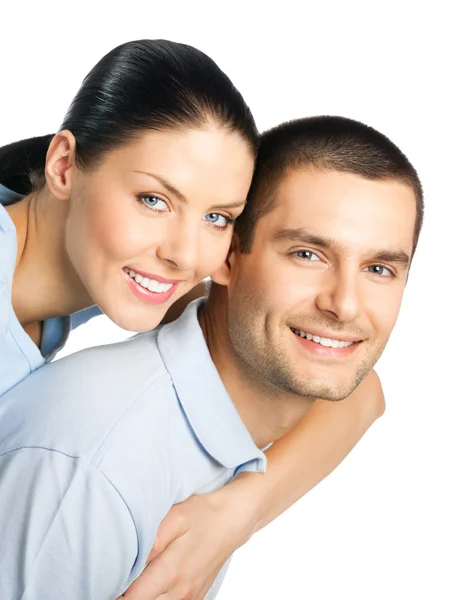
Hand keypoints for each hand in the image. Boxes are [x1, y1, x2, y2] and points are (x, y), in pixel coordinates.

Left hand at [117, 481, 258, 599]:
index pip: (130, 599)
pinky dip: (155, 598)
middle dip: (124, 595)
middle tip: (110, 579)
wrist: (233, 519)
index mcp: (171, 572)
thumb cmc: (202, 514)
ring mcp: (189, 598)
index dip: (113, 590)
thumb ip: (149, 542)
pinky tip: (148, 585)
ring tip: (129, 581)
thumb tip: (125, 563)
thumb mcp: (173, 518)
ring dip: (140, 597)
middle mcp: (180, 592)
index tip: (102, 580)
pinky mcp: (194, 598)